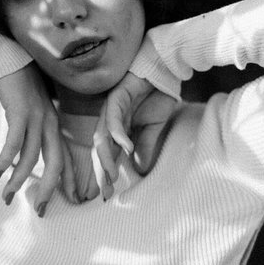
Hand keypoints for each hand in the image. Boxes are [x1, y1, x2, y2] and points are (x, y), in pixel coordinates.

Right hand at [0, 63, 77, 214]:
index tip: (72, 200)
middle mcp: (50, 125)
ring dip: (18, 181)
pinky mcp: (20, 113)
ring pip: (31, 159)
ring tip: (7, 197)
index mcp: (54, 127)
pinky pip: (14, 144)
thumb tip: (24, 159)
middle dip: (48, 190)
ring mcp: (36, 119)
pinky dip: (5, 161)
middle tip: (39, 210)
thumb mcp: (32, 113)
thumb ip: (33, 133)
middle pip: (55, 164)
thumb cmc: (21, 88)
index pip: (65, 159)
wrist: (11, 59)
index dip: (69, 181)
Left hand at [92, 72, 179, 197]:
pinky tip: (126, 147)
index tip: (108, 194)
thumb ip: (145, 147)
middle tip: (104, 192)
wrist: (164, 69)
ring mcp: (111, 110)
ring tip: (111, 176)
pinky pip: (114, 119)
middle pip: (99, 150)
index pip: (108, 156)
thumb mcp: (153, 128)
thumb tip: (142, 170)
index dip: (105, 175)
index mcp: (118, 130)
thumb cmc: (157, 95)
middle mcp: (110, 122)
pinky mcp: (116, 97)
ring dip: (106, 158)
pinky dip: (119, 134)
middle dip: (100, 173)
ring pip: (102, 137)